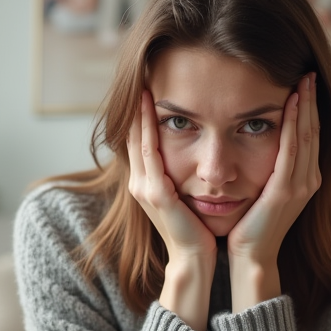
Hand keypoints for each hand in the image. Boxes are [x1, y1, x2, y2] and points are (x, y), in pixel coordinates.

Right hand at [127, 90, 215, 330]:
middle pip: (132, 132)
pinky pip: (148, 151)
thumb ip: (184, 174)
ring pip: (136, 137)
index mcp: (149, 182)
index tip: (148, 82)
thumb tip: (194, 152)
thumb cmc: (198, 230)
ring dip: (139, 108)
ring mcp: (144, 187)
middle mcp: (140, 182)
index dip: (140, 110)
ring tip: (144, 78)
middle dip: (135, 102)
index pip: (141, 137)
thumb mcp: (187, 196)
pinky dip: (147, 126)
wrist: (196, 262)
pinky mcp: (154, 193)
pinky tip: (153, 105)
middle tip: (142, 69)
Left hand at [227, 73, 321, 311]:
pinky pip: (291, 150)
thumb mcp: (265, 191)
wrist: (251, 258)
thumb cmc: (251, 226)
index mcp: (305, 179)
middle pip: (313, 130)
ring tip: (304, 80)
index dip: (310, 108)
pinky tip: (291, 103)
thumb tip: (260, 142)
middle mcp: (308, 180)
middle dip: (312, 100)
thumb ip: (270, 169)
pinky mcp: (285, 192)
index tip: (305, 82)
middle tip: (309, 71)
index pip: (309, 136)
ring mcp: (299, 186)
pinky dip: (293, 124)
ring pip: (306, 136)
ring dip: (306, 105)